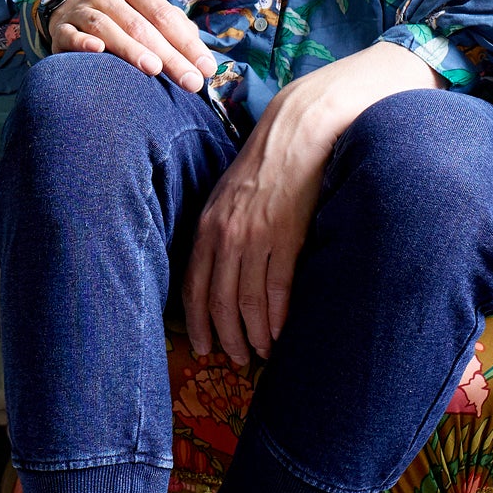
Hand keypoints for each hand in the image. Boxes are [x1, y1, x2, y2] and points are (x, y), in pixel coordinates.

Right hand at [47, 0, 214, 85]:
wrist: (69, 8)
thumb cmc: (120, 17)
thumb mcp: (145, 13)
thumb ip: (174, 30)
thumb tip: (202, 57)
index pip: (164, 15)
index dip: (187, 43)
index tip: (206, 69)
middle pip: (141, 26)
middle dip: (169, 56)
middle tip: (190, 81)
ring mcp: (82, 10)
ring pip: (107, 28)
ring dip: (130, 49)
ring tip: (153, 69)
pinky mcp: (61, 28)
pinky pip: (71, 35)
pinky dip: (83, 42)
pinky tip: (97, 50)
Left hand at [182, 45, 438, 367]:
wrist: (298, 131)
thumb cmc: (265, 165)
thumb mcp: (228, 196)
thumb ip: (221, 232)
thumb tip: (219, 271)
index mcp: (208, 225)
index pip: (193, 285)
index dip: (196, 322)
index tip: (202, 347)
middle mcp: (226, 234)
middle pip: (218, 301)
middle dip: (225, 337)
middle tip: (235, 360)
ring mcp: (256, 236)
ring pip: (246, 302)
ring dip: (252, 335)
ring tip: (259, 353)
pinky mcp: (286, 236)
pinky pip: (277, 289)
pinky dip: (276, 318)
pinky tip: (279, 335)